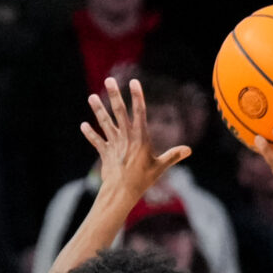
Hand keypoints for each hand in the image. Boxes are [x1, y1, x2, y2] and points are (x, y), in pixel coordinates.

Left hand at [84, 77, 189, 208]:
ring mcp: (114, 144)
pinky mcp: (105, 153)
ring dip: (98, 110)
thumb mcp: (160, 167)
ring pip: (105, 123)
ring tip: (91, 97)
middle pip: (119, 112)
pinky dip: (90, 134)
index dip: (137, 96)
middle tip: (109, 80)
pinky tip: (84, 125)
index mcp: (140, 138)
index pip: (140, 113)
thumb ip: (173, 156)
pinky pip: (97, 141)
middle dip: (114, 95)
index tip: (134, 82)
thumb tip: (188, 150)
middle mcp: (126, 137)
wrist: (122, 191)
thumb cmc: (143, 180)